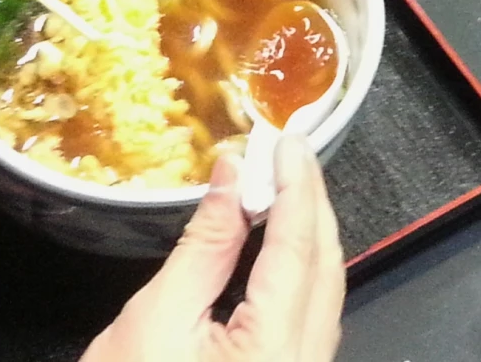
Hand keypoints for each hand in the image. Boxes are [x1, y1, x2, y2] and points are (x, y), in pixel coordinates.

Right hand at [84, 139, 343, 361]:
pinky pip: (310, 315)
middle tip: (287, 152)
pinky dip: (298, 270)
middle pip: (325, 268)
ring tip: (283, 185)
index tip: (287, 140)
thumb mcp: (155, 319)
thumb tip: (231, 176)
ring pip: (325, 292)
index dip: (296, 186)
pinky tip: (278, 243)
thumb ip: (203, 245)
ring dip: (307, 235)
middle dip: (309, 204)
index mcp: (275, 351)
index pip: (299, 249)